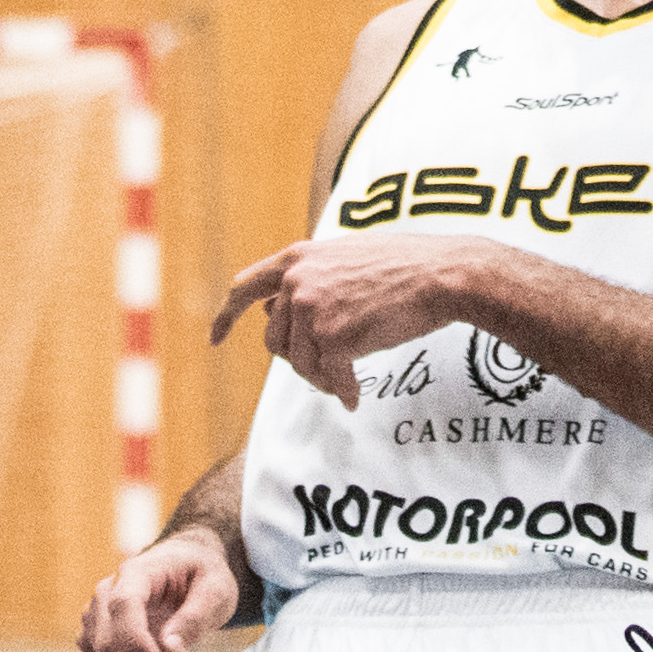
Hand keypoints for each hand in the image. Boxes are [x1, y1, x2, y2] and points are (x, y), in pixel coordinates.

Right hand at [78, 531, 238, 651]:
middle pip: (112, 650)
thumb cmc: (202, 573)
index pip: (123, 606)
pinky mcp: (107, 648)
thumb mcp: (215, 588)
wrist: (187, 568)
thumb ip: (194, 617)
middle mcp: (108, 597)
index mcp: (136, 573)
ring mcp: (102, 624)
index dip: (134, 641)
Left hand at [212, 234, 465, 408]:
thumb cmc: (400, 267)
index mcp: (297, 258)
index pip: (245, 287)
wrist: (438, 275)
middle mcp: (297, 281)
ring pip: (298, 364)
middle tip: (328, 367)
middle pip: (274, 340)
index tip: (214, 338)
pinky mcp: (332, 337)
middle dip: (297, 359)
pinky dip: (341, 391)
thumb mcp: (342, 256)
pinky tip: (354, 395)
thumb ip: (307, 277)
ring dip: (322, 377)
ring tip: (346, 378)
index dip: (226, 316)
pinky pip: (327, 378)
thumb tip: (272, 308)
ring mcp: (312, 309)